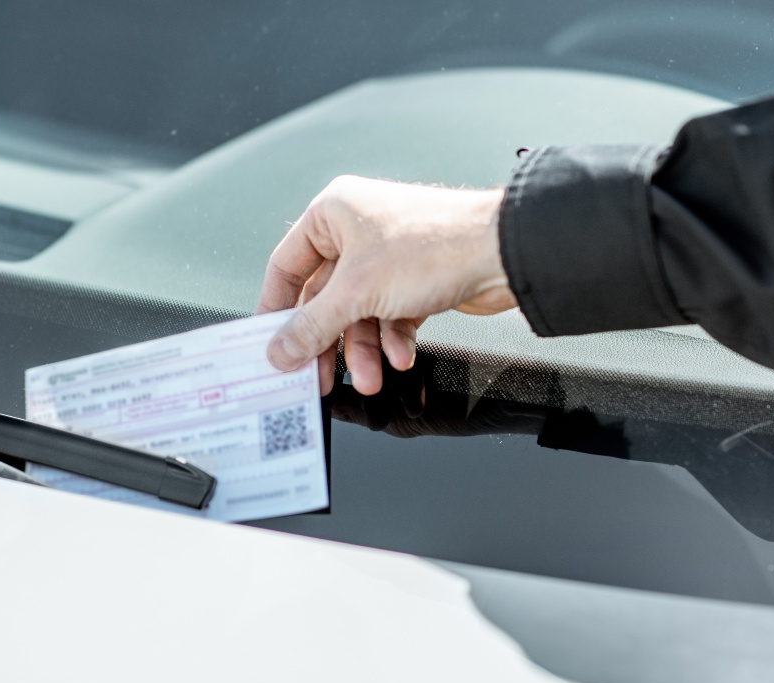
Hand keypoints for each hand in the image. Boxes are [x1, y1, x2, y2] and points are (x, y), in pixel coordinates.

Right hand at [256, 175, 516, 394]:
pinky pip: (389, 316)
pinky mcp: (415, 279)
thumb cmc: (433, 246)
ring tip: (371, 379)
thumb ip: (312, 326)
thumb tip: (278, 350)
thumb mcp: (357, 293)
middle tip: (318, 378)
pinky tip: (400, 357)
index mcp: (333, 213)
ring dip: (363, 350)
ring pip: (359, 313)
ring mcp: (388, 256)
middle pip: (324, 298)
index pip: (287, 266)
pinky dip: (392, 341)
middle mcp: (358, 230)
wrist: (503, 254)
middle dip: (327, 343)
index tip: (270, 344)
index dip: (276, 309)